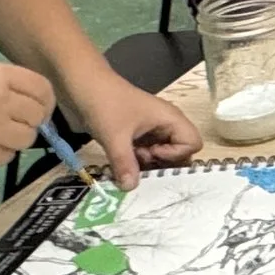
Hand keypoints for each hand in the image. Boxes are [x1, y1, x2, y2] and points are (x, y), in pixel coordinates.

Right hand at [0, 61, 54, 172]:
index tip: (39, 107)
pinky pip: (8, 156)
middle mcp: (1, 100)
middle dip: (31, 120)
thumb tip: (31, 102)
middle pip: (38, 114)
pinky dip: (0, 153)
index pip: (41, 88)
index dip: (44, 100)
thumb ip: (3, 86)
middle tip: (14, 123)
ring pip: (27, 138)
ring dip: (16, 138)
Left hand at [67, 72, 202, 190]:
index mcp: (169, 118)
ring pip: (161, 155)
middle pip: (179, 152)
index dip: (176, 155)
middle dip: (162, 163)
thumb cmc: (105, 104)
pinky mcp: (136, 134)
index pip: (192, 143)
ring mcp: (150, 129)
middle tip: (139, 161)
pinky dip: (136, 162)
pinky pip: (146, 153)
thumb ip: (125, 164)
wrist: (82, 85)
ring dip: (147, 164)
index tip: (152, 154)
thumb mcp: (114, 137)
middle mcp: (165, 124)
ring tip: (127, 160)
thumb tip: (131, 188)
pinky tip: (121, 161)